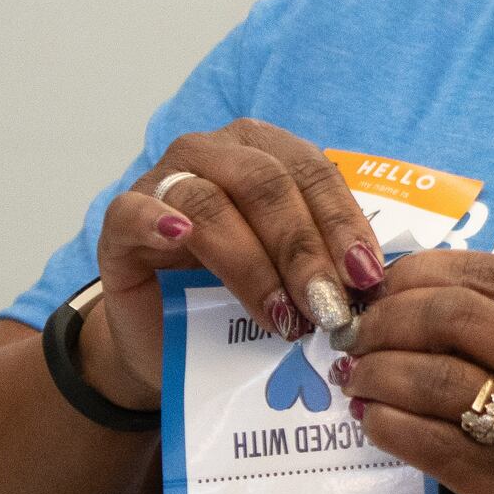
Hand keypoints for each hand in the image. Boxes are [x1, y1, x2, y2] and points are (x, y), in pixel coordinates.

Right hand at [81, 121, 384, 407]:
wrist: (169, 341)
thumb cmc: (241, 300)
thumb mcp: (295, 278)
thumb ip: (329, 265)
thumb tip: (374, 282)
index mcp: (266, 152)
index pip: (314, 174)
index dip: (343, 224)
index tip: (367, 278)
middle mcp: (214, 154)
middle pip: (266, 183)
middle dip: (304, 250)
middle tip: (328, 308)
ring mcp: (161, 181)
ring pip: (210, 202)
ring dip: (252, 263)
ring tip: (281, 318)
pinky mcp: (118, 222)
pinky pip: (134, 211)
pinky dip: (158, 221)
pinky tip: (182, 240)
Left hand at [336, 252, 493, 493]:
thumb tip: (433, 299)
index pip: (489, 273)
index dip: (419, 272)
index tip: (386, 287)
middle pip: (450, 314)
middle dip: (386, 319)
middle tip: (361, 336)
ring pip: (431, 377)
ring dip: (376, 372)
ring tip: (360, 379)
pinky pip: (429, 443)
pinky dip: (386, 425)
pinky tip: (374, 421)